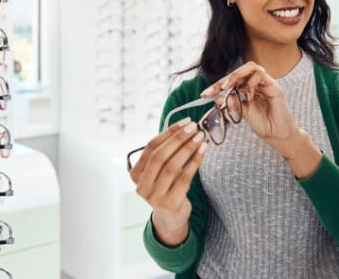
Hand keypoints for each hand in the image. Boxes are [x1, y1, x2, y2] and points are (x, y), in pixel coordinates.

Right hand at [129, 117, 206, 245]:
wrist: (170, 217)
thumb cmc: (166, 186)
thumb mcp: (160, 171)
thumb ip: (165, 152)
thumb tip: (185, 126)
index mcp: (135, 174)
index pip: (151, 147)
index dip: (169, 133)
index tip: (185, 122)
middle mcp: (141, 186)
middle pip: (160, 156)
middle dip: (178, 139)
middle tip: (194, 127)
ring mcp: (154, 197)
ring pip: (172, 167)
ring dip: (188, 149)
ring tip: (200, 137)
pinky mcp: (170, 204)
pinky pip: (184, 178)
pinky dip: (194, 162)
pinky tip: (203, 151)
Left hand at [201, 61, 299, 150]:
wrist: (278, 136)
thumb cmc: (264, 125)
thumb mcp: (242, 113)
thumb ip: (232, 103)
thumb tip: (217, 97)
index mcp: (249, 88)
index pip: (232, 80)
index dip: (217, 85)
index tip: (204, 94)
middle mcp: (258, 83)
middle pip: (240, 70)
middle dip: (225, 78)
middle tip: (215, 89)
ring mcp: (267, 84)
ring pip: (251, 68)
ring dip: (236, 76)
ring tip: (227, 87)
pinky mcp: (275, 87)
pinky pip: (261, 76)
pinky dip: (250, 84)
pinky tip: (247, 96)